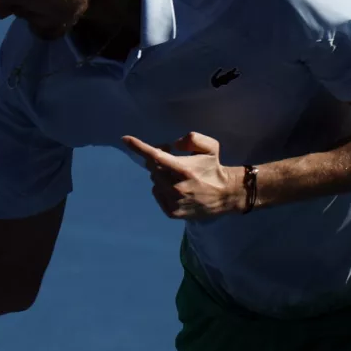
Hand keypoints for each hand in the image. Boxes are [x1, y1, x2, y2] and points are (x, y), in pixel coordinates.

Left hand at [122, 132, 246, 219]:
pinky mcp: (172, 212)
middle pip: (153, 168)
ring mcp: (173, 201)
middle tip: (170, 158)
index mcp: (184, 169)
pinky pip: (156, 194)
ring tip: (176, 175)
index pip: (156, 156)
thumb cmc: (214, 168)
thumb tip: (172, 145)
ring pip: (154, 181)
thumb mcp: (210, 146)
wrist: (226, 195)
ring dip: (160, 175)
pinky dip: (161, 188)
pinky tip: (175, 188)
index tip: (125, 139)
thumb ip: (192, 139)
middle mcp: (176, 187)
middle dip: (157, 160)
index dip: (139, 147)